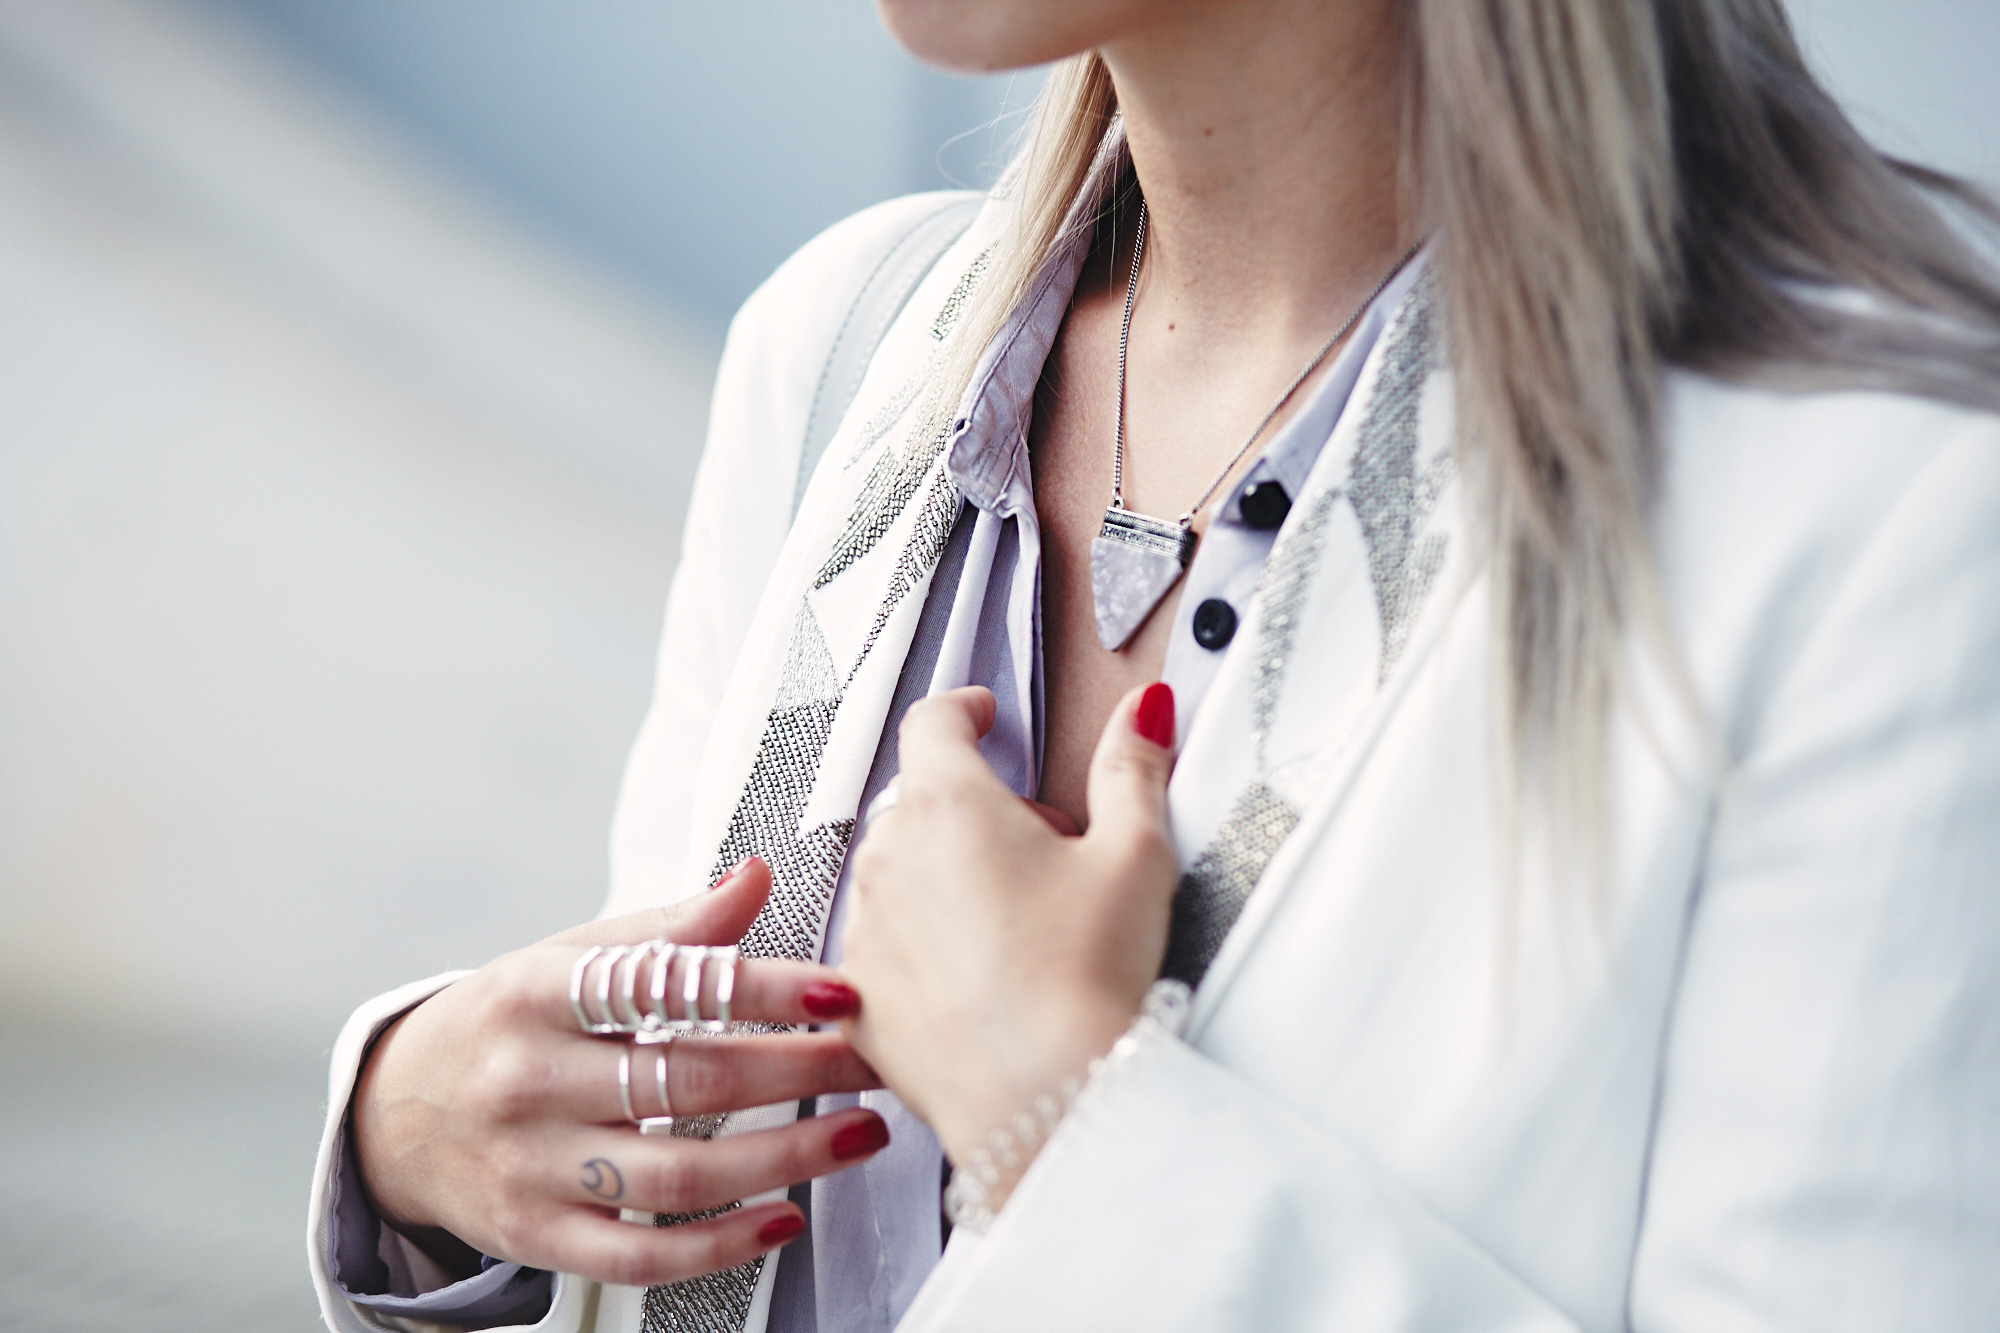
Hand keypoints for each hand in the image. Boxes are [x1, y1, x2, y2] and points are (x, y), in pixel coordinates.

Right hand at [352, 858, 886, 1287]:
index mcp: (536, 993)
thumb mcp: (565, 959)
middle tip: (875, 1060)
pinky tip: (784, 1219)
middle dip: (800, 1070)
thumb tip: (754, 875)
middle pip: (685, 1079)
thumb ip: (666, 931)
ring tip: (859, 1134)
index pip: (662, 983)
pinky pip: (640, 1253)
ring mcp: (530, 1166)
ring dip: (785, 1158)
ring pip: (676, 1174)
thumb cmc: (505, 1024)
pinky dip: (721, 1244)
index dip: (759, 987)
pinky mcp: (538, 1235)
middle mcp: (527, 1080)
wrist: (393, 1116)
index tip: (839, 990)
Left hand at [838, 683, 1178, 1175]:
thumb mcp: (1133, 856)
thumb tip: (1143, 713)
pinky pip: (882, 950)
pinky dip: (921, 950)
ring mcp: (865, 931)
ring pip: (898, 876)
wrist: (1044, 1097)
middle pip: (922, 802)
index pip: (934, 722)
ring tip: (1017, 926)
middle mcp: (890, 860)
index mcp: (949, 806)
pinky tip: (979, 979)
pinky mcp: (859, 999)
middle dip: (976, 812)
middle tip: (1041, 853)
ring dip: (942, 880)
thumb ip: (1132, 768)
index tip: (981, 714)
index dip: (964, 709)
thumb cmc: (1083, 980)